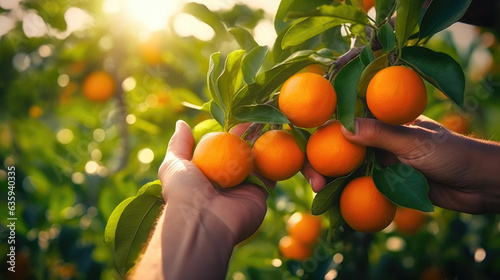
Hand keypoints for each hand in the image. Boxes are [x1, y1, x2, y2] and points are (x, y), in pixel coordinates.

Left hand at [158, 120, 274, 243]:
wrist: (204, 222)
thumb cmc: (185, 192)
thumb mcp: (174, 164)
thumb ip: (179, 144)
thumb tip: (181, 123)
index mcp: (207, 171)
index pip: (220, 147)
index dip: (229, 132)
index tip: (238, 115)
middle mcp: (227, 179)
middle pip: (241, 152)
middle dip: (249, 135)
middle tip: (258, 116)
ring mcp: (244, 187)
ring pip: (258, 161)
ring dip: (264, 144)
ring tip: (271, 122)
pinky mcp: (259, 194)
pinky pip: (270, 176)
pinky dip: (275, 161)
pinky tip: (280, 142)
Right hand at [303, 115, 499, 213]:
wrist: (479, 185)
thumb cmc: (453, 153)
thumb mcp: (414, 141)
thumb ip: (380, 134)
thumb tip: (341, 127)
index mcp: (385, 117)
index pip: (347, 115)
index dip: (324, 125)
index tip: (305, 139)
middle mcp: (379, 136)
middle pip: (340, 144)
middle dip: (321, 159)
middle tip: (312, 178)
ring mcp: (381, 159)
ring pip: (347, 166)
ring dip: (331, 178)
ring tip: (319, 192)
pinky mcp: (386, 181)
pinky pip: (360, 185)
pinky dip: (346, 192)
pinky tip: (334, 201)